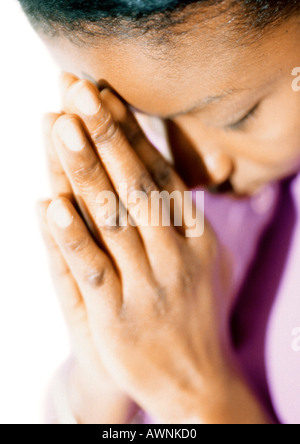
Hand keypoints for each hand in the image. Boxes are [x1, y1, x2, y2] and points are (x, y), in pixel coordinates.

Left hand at [44, 73, 269, 423]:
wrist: (197, 382)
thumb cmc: (193, 315)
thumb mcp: (206, 262)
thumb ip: (186, 220)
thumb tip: (169, 178)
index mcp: (194, 236)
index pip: (159, 173)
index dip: (131, 133)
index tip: (106, 95)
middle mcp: (174, 253)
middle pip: (135, 184)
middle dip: (106, 133)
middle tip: (78, 88)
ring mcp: (147, 284)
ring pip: (112, 218)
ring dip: (84, 170)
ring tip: (60, 125)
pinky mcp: (117, 316)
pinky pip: (92, 269)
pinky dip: (72, 236)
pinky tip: (51, 203)